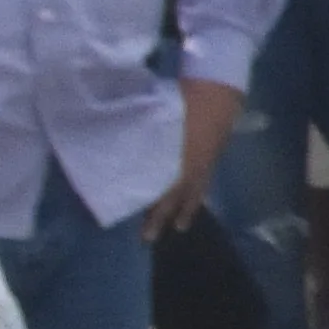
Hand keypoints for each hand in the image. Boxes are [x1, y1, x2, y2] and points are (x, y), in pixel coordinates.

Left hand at [139, 77, 239, 239]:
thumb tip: (111, 145)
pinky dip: (198, 196)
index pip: (158, 190)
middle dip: (161, 216)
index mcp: (176, 160)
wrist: (217, 92)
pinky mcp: (213, 159)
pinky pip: (204, 184)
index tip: (133, 221)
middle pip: (173, 198)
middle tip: (149, 237)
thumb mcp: (154, 116)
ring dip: (184, 211)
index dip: (148, 206)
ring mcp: (204, 165)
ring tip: (180, 227)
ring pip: (192, 195)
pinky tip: (195, 202)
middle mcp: (190, 168)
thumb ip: (136, 133)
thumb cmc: (183, 100)